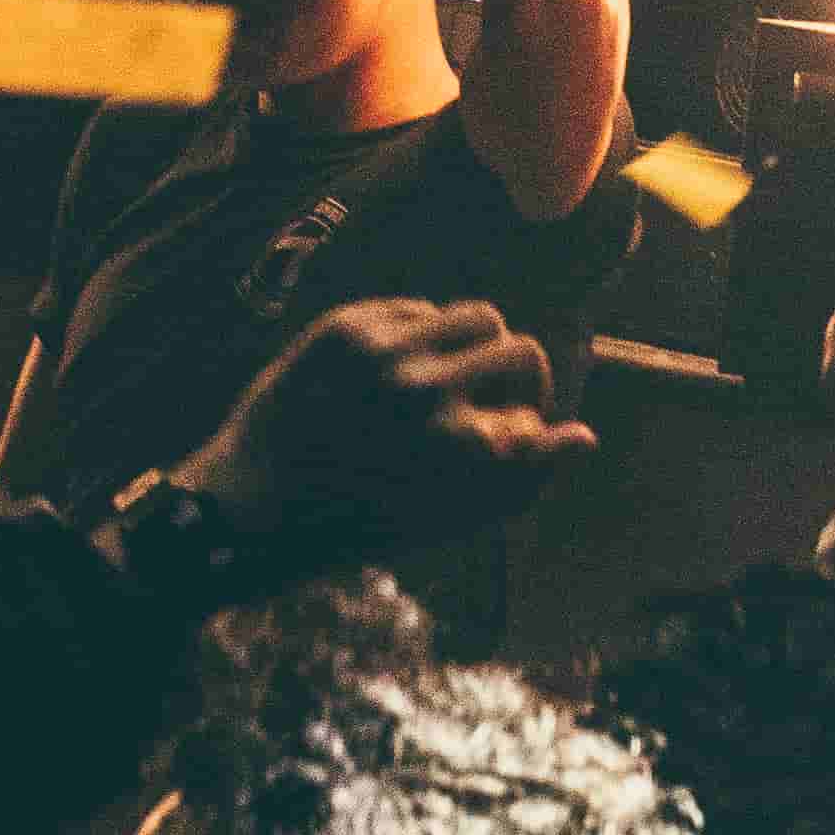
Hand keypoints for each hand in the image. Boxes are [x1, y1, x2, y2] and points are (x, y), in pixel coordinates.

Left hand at [164, 299, 599, 577]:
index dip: (533, 412)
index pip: (537, 389)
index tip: (514, 429)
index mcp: (455, 444)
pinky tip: (393, 372)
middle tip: (490, 401)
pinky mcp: (344, 329)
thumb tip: (584, 437)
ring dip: (475, 346)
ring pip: (474, 315)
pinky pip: (416, 309)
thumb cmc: (361, 524)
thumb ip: (525, 480)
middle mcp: (425, 390)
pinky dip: (420, 337)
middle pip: (517, 346)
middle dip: (515, 377)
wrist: (250, 510)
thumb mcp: (450, 520)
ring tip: (449, 376)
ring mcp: (383, 353)